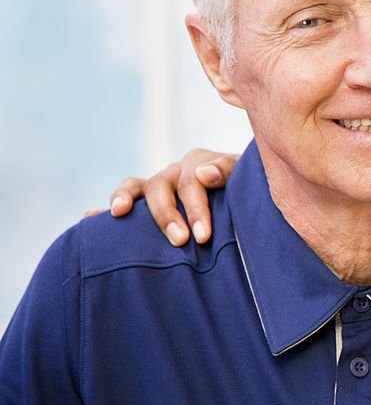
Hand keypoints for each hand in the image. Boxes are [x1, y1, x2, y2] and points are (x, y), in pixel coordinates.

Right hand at [106, 149, 237, 244]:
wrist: (247, 197)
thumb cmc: (248, 192)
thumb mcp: (245, 178)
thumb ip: (228, 171)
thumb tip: (204, 174)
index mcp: (199, 163)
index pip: (192, 182)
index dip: (196, 209)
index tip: (202, 235)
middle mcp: (176, 171)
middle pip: (163, 186)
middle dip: (168, 215)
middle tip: (181, 241)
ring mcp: (159, 185)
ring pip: (137, 186)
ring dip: (125, 198)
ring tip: (118, 212)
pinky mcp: (146, 200)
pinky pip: (124, 198)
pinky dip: (107, 207)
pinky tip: (90, 217)